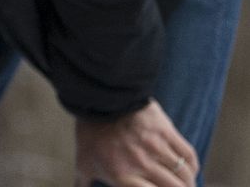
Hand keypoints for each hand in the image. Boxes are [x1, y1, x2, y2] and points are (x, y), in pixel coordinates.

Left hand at [74, 99, 197, 186]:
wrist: (98, 98)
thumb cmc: (91, 133)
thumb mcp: (83, 161)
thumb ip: (83, 181)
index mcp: (122, 176)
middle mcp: (141, 165)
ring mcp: (155, 147)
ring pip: (184, 174)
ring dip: (189, 183)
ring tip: (187, 185)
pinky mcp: (165, 131)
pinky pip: (188, 154)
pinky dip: (193, 166)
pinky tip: (191, 170)